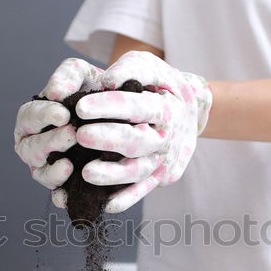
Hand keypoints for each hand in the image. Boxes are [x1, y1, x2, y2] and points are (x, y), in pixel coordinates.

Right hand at [14, 58, 102, 207]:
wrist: (121, 113)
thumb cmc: (94, 91)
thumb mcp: (82, 74)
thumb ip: (67, 76)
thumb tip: (53, 93)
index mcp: (33, 119)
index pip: (28, 117)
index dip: (43, 116)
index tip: (63, 113)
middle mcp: (35, 146)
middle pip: (30, 149)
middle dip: (49, 142)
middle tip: (72, 134)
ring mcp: (48, 168)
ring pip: (40, 174)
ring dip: (52, 171)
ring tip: (69, 165)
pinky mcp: (66, 186)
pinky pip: (59, 196)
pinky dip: (62, 197)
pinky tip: (69, 196)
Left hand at [73, 51, 211, 212]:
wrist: (189, 110)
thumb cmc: (161, 85)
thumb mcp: (151, 66)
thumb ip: (130, 68)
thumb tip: (109, 80)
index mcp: (166, 108)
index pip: (138, 107)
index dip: (110, 107)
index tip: (81, 107)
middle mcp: (167, 137)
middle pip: (138, 142)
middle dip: (108, 139)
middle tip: (81, 136)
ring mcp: (163, 160)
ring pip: (138, 171)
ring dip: (113, 175)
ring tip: (86, 173)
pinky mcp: (158, 177)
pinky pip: (142, 191)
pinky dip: (126, 199)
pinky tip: (106, 204)